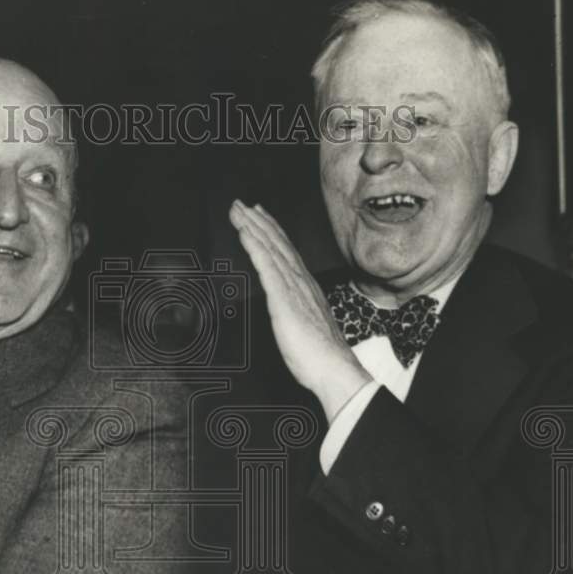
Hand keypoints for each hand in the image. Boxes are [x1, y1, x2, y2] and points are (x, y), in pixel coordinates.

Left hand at [229, 200, 371, 418]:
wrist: (334, 369)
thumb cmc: (321, 355)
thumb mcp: (306, 326)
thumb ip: (298, 312)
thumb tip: (292, 310)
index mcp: (305, 288)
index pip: (286, 253)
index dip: (271, 231)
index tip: (259, 215)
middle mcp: (300, 282)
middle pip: (277, 245)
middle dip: (258, 222)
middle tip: (241, 204)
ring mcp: (292, 289)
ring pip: (271, 250)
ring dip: (253, 228)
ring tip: (238, 211)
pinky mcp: (284, 301)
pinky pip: (267, 268)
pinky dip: (255, 248)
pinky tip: (245, 234)